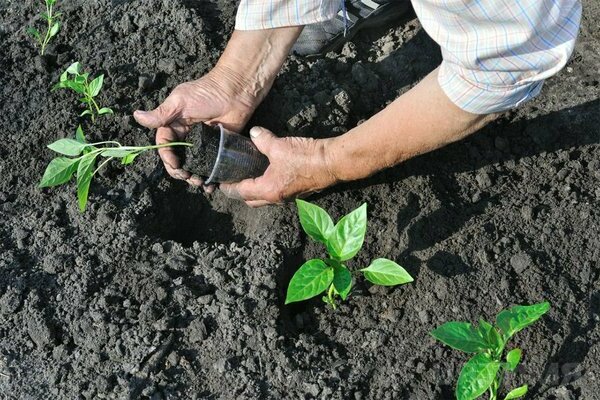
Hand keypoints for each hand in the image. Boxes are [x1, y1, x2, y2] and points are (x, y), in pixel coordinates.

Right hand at [133, 67, 258, 187]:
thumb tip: (136, 116)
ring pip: (194, 165)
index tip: (175, 165)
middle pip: (179, 159)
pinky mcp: (218, 148)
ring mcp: (203, 144)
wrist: (236, 91)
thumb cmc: (207, 92)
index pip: (166, 146)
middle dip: (180, 171)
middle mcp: (187, 137)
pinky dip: (211, 177)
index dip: (168, 158)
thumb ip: (161, 114)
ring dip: (194, 177)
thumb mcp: (180, 101)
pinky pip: (212, 165)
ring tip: (199, 182)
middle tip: (188, 177)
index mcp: (175, 125)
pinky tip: (212, 185)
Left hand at [220, 127, 337, 206]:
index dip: (228, 187)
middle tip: (234, 178)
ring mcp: (288, 197)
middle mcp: (276, 198)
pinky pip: (277, 192)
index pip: (240, 193)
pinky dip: (269, 186)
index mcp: (268, 190)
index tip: (220, 181)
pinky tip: (270, 172)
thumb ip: (262, 139)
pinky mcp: (298, 191)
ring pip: (265, 198)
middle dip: (240, 192)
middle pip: (251, 200)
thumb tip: (253, 133)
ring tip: (249, 174)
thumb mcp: (279, 145)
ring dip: (256, 190)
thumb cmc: (306, 157)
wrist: (333, 162)